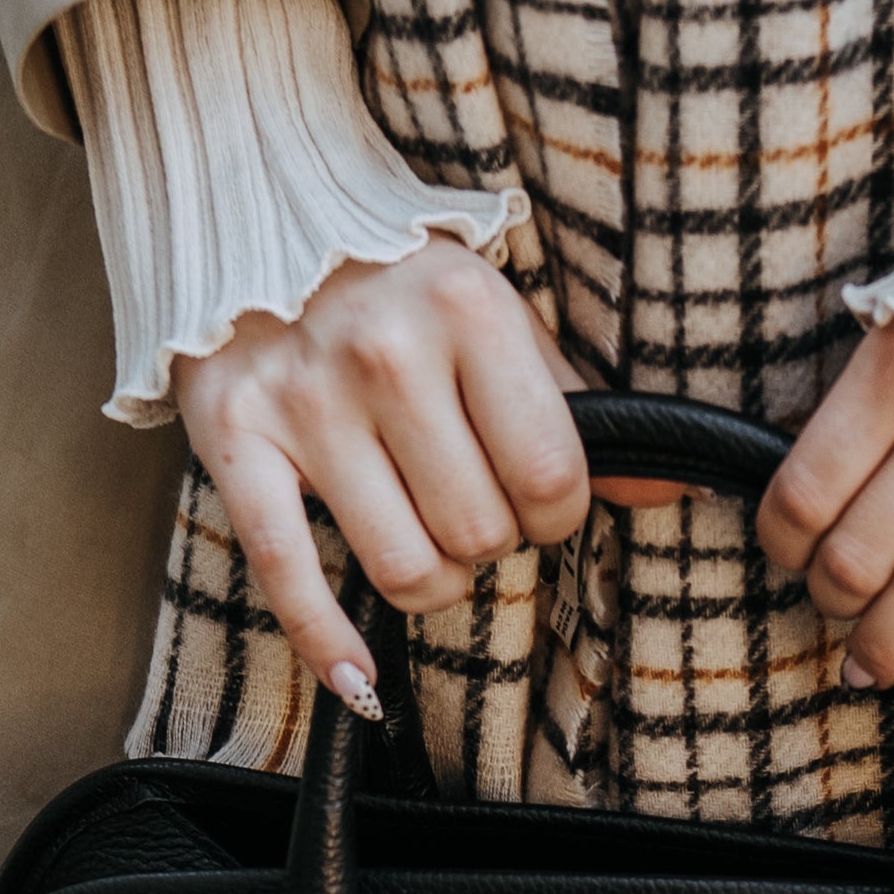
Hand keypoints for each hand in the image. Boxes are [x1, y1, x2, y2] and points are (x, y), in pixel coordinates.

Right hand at [170, 237, 588, 707]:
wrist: (252, 211)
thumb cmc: (396, 281)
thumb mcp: (496, 312)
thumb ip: (574, 403)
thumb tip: (662, 488)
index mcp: (467, 310)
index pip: (550, 478)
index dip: (558, 516)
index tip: (540, 503)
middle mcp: (384, 353)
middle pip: (478, 534)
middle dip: (489, 541)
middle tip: (468, 503)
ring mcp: (303, 398)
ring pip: (402, 569)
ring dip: (428, 579)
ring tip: (420, 535)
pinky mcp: (232, 435)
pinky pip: (287, 573)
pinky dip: (328, 644)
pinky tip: (360, 681)